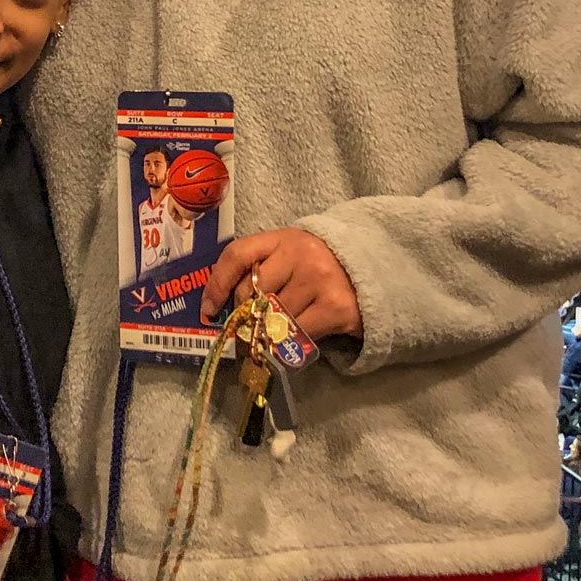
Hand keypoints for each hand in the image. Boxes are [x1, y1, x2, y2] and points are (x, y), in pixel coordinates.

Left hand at [200, 228, 362, 339]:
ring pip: (273, 316)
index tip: (208, 310)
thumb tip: (220, 306)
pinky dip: (288, 342)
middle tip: (247, 326)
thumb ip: (261, 269)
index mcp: (282, 238)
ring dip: (268, 331)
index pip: (237, 255)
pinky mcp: (335, 307)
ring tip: (272, 332)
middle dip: (245, 313)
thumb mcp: (289, 255)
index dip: (216, 284)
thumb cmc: (319, 266)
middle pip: (252, 291)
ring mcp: (318, 280)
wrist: (372, 272)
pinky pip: (296, 334)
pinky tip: (292, 339)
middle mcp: (299, 255)